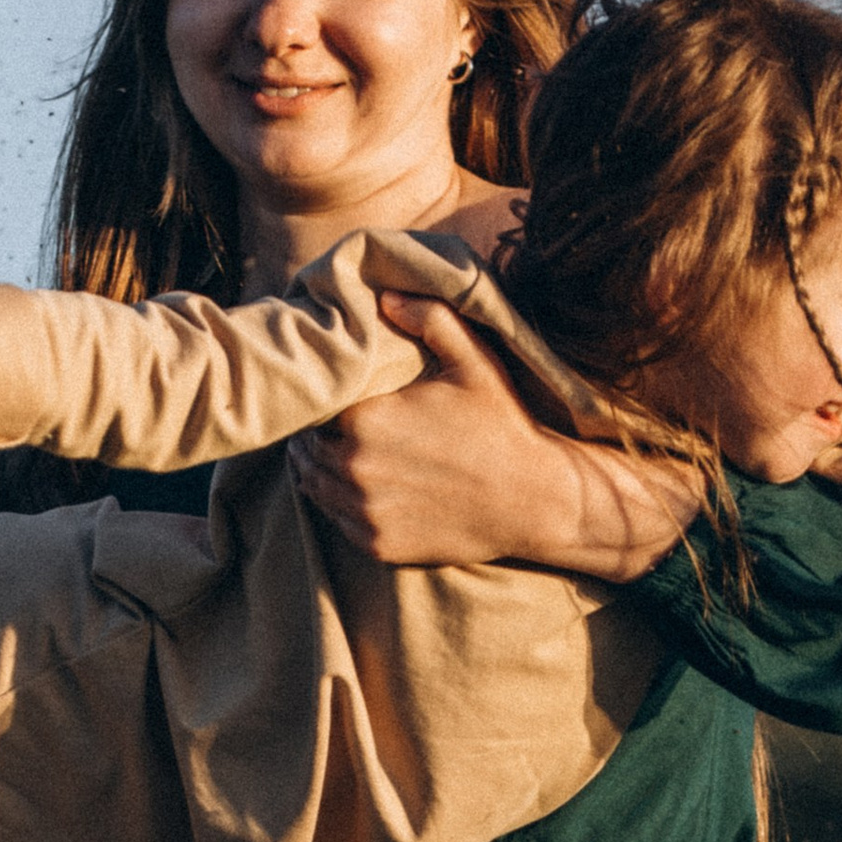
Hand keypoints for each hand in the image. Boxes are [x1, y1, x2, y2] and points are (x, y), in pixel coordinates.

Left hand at [289, 296, 689, 577]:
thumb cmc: (503, 426)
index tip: (338, 400)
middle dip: (316, 437)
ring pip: (314, 487)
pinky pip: (338, 522)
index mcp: (365, 420)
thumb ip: (429, 318)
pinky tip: (362, 491)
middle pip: (307, 450)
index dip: (323, 403)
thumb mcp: (473, 359)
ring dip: (320, 471)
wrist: (535, 500)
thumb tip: (386, 296)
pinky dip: (342, 507)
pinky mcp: (377, 545)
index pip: (315, 409)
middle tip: (332, 429)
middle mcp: (355, 469)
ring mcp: (364, 512)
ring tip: (337, 457)